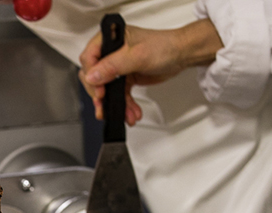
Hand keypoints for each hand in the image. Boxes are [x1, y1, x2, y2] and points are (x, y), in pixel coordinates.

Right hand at [78, 18, 221, 125]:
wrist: (181, 55)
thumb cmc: (164, 46)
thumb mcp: (136, 56)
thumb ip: (112, 66)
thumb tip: (92, 77)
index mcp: (110, 39)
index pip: (90, 58)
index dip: (91, 76)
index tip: (99, 91)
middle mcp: (111, 52)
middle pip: (95, 77)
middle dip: (101, 95)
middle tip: (106, 106)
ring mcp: (118, 66)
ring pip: (108, 90)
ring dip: (115, 104)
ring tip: (124, 114)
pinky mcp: (126, 77)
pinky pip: (119, 95)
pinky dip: (125, 105)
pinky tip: (131, 112)